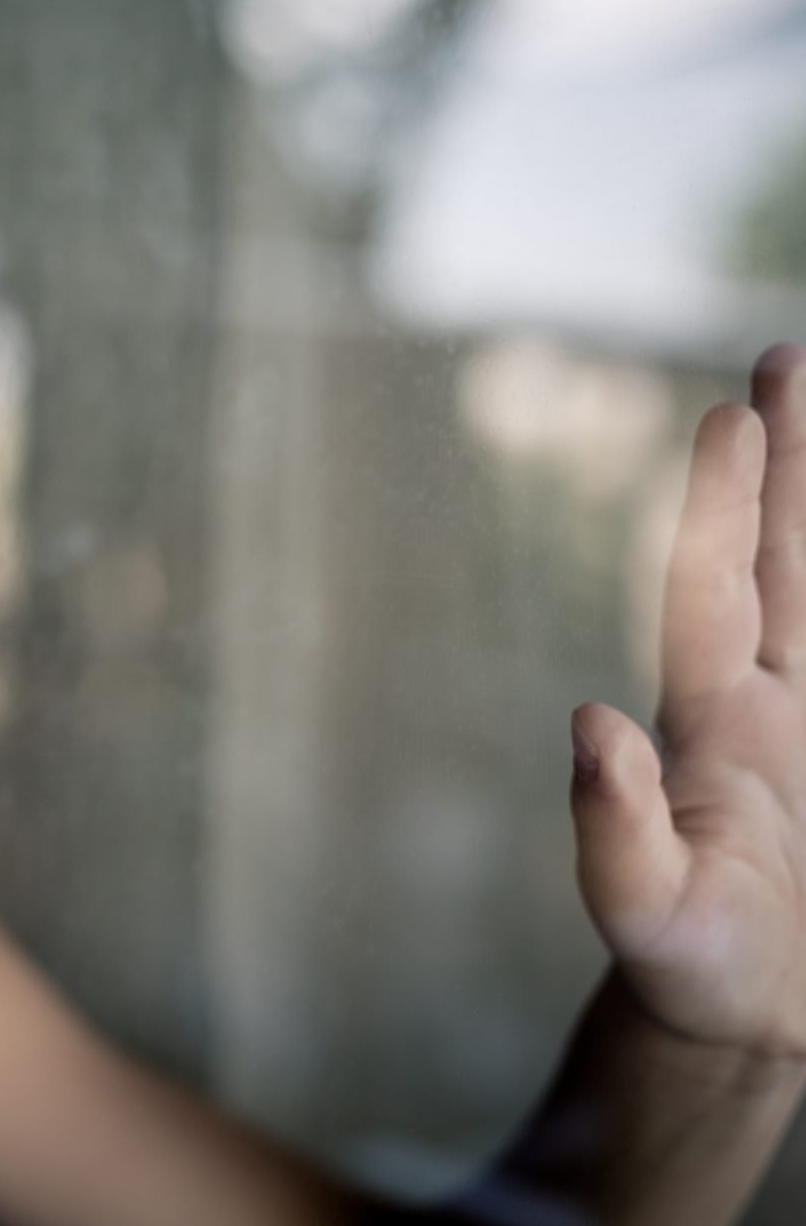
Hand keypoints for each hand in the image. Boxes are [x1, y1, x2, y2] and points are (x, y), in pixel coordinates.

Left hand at [572, 343, 805, 1055]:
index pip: (713, 588)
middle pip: (778, 557)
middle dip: (786, 460)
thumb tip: (585, 723)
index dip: (722, 504)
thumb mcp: (645, 914)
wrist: (735, 1017)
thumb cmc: (685, 968)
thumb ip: (612, 832)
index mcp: (711, 724)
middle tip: (786, 354)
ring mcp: (802, 724)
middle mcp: (758, 702)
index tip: (729, 412)